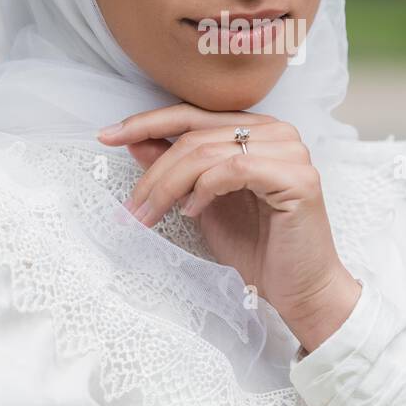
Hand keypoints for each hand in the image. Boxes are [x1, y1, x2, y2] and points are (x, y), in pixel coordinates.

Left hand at [96, 104, 361, 348]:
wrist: (299, 290)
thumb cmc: (257, 248)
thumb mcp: (200, 203)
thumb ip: (175, 170)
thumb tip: (133, 140)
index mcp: (256, 129)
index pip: (192, 115)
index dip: (146, 123)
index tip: (106, 136)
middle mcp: (276, 131)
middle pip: (195, 135)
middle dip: (153, 172)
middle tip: (130, 206)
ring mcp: (291, 150)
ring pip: (208, 152)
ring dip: (169, 185)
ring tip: (150, 215)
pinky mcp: (298, 176)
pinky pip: (234, 169)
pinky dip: (204, 190)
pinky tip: (192, 212)